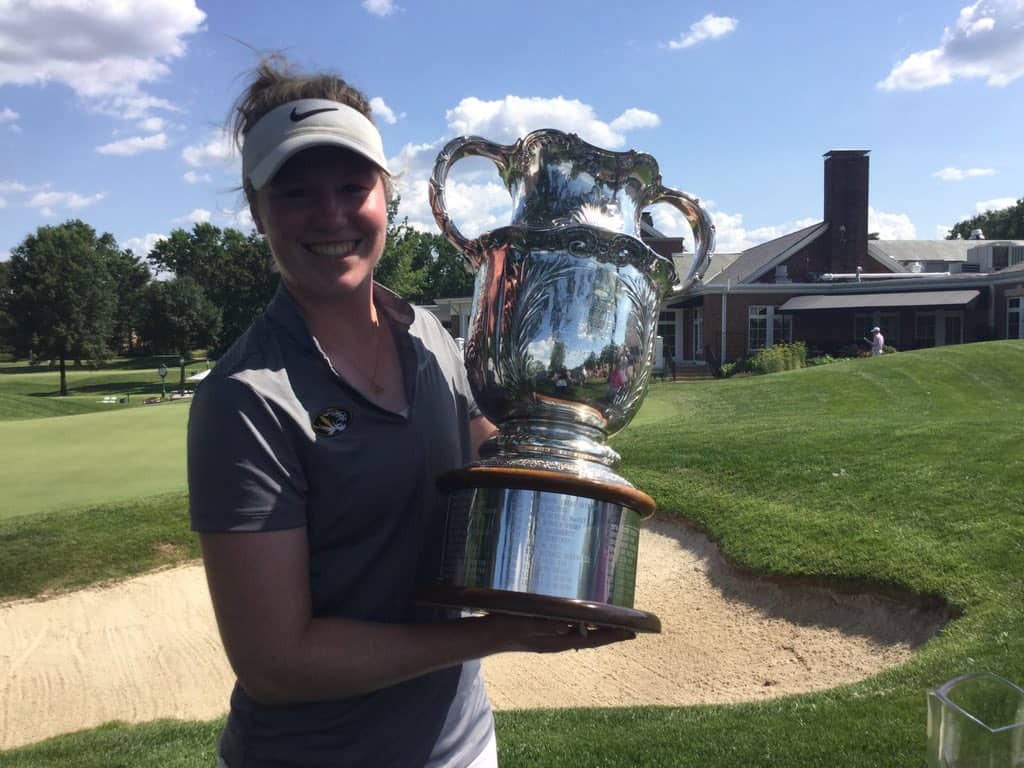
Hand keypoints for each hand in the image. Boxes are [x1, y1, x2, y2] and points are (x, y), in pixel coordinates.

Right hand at [479, 613, 636, 653]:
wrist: (487, 634)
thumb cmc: (505, 626)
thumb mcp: (523, 622)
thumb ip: (544, 626)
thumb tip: (567, 627)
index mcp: (556, 642)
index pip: (591, 639)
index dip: (612, 636)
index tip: (631, 632)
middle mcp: (558, 642)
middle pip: (591, 639)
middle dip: (611, 633)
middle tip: (632, 627)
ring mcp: (552, 639)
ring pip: (583, 636)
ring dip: (600, 630)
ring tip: (615, 623)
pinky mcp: (546, 634)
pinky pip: (572, 632)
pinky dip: (585, 626)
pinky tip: (586, 621)